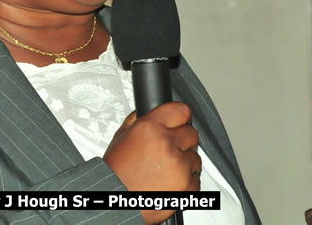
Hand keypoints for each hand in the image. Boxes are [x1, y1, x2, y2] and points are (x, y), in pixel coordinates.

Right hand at [103, 102, 200, 223]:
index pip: (181, 110)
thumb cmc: (116, 172)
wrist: (117, 200)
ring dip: (185, 160)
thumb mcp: (120, 137)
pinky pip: (196, 177)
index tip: (179, 121)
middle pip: (191, 133)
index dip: (179, 117)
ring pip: (195, 156)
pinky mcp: (188, 185)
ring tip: (165, 168)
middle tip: (168, 149)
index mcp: (150, 128)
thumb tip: (147, 111)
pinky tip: (169, 180)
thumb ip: (137, 121)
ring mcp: (179, 166)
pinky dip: (186, 180)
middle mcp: (167, 144)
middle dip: (182, 140)